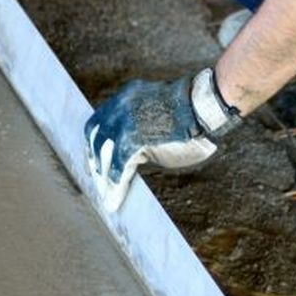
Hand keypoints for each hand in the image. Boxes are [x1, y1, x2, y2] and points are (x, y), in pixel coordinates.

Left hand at [85, 68, 242, 211]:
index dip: (95, 141)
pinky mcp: (131, 140)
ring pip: (104, 154)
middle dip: (94, 160)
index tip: (96, 156)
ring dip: (103, 176)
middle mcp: (119, 106)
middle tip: (97, 178)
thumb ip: (142, 126)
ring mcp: (123, 122)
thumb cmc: (189, 111)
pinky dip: (115, 184)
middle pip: (95, 137)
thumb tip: (134, 152)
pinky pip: (117, 166)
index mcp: (126, 95)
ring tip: (105, 194)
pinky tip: (114, 199)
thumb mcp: (158, 111)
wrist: (202, 106)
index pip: (101, 120)